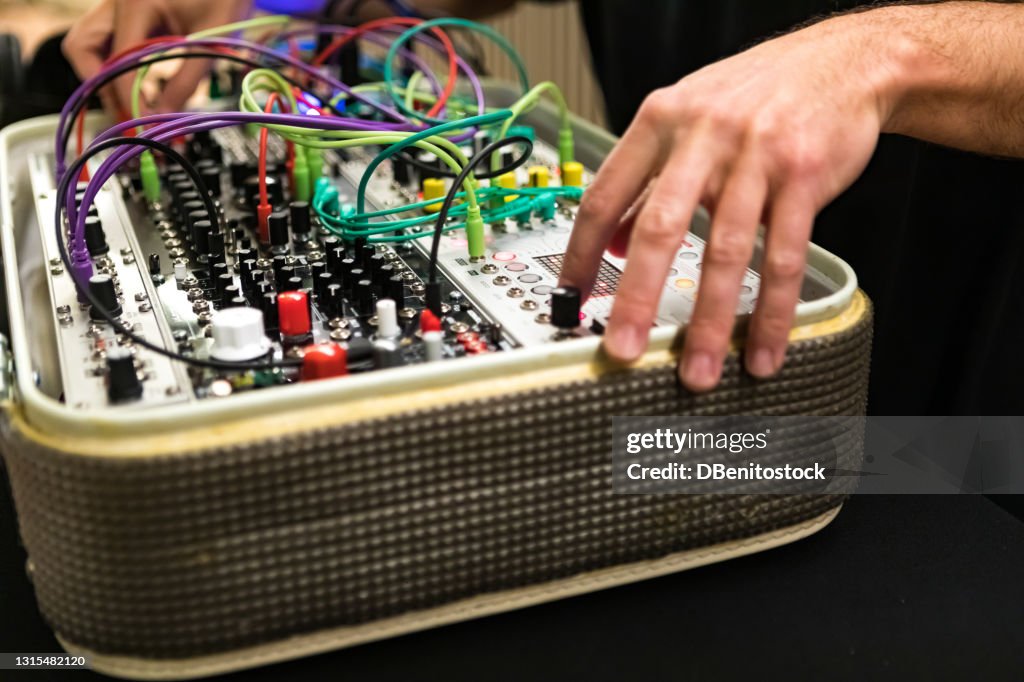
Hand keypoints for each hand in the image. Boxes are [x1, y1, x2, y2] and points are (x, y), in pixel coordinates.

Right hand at [62, 0, 250, 116]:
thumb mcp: (211, 44)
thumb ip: (186, 82)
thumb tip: (164, 116)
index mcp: (136, 3)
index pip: (116, 61)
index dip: (125, 98)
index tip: (140, 124)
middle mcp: (118, 1)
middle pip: (81, 47)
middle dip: (98, 84)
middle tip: (125, 110)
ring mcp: (119, 5)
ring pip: (88, 43)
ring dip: (103, 76)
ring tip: (132, 103)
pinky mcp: (127, 12)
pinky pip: (107, 41)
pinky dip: (115, 65)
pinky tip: (138, 84)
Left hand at [559, 11, 905, 390]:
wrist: (844, 62)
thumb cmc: (758, 93)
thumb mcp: (687, 119)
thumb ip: (646, 178)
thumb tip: (610, 239)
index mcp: (661, 121)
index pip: (605, 196)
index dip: (581, 253)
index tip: (571, 299)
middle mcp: (702, 136)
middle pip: (659, 229)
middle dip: (636, 298)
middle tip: (622, 348)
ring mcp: (755, 156)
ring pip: (725, 252)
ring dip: (711, 322)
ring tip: (699, 370)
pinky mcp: (804, 177)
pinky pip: (784, 257)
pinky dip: (773, 311)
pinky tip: (764, 349)